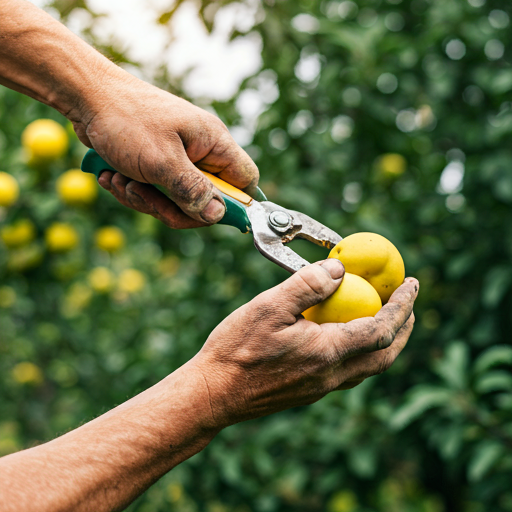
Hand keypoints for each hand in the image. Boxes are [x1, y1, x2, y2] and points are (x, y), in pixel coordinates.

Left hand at [71, 73, 258, 227]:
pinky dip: (133, 190)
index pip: (245, 181)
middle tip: (143, 194)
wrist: (85, 95)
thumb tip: (217, 215)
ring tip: (119, 179)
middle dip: (172, 206)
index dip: (235, 204)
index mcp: (213, 143)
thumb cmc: (125, 119)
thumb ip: (192, 191)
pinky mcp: (157, 163)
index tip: (206, 214)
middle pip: (206, 200)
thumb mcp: (160, 161)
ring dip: (145, 199)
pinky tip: (112, 176)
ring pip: (177, 201)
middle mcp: (201, 152)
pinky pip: (156, 193)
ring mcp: (179, 158)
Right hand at [192, 259, 418, 427]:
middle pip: (385, 355)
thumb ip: (306, 285)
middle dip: (404, 328)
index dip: (402, 305)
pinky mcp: (308, 391)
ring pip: (369, 367)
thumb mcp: (269, 307)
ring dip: (386, 343)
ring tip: (386, 319)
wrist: (214, 394)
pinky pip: (348, 371)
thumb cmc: (237, 349)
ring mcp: (320, 388)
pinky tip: (344, 336)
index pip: (382, 328)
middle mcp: (331, 376)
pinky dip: (361, 351)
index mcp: (328, 353)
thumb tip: (339, 269)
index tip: (412, 283)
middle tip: (408, 304)